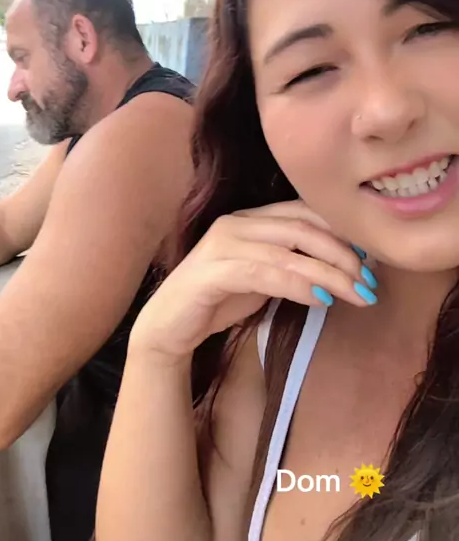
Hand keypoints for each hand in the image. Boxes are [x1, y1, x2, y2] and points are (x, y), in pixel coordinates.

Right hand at [129, 200, 377, 363]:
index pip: (306, 212)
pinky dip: (297, 285)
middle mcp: (237, 223)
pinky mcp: (211, 271)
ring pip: (288, 250)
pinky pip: (263, 272)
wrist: (169, 328)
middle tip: (369, 281)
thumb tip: (346, 267)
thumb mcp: (266, 277)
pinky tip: (320, 300)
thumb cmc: (219, 301)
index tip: (371, 259)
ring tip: (355, 293)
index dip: (342, 232)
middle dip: (343, 254)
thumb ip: (296, 265)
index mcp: (251, 218)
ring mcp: (221, 244)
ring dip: (328, 273)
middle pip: (302, 227)